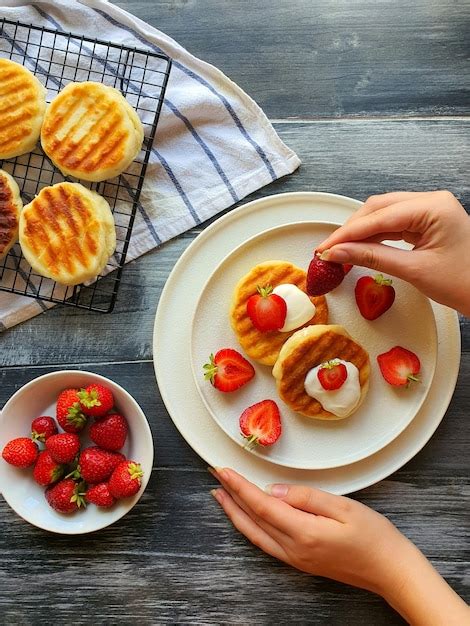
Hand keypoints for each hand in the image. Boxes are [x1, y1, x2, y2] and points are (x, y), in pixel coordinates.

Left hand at [210, 467, 469, 624]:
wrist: (391, 571)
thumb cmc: (374, 537)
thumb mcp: (343, 508)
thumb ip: (305, 497)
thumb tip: (274, 491)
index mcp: (303, 533)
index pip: (261, 505)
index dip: (239, 486)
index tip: (222, 471)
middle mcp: (294, 550)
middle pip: (252, 521)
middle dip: (230, 497)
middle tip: (214, 477)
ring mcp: (296, 559)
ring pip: (255, 534)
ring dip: (235, 513)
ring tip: (221, 496)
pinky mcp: (301, 562)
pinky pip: (266, 543)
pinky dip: (250, 527)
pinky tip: (246, 517)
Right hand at [317, 190, 469, 315]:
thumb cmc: (464, 283)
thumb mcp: (414, 271)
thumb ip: (372, 258)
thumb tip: (338, 254)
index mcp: (433, 207)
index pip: (379, 216)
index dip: (347, 233)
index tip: (325, 247)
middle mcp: (432, 202)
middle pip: (378, 208)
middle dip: (351, 229)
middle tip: (328, 250)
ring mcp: (430, 211)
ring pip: (384, 214)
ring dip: (361, 232)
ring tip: (340, 250)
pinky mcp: (428, 223)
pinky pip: (394, 224)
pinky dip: (375, 236)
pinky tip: (359, 247)